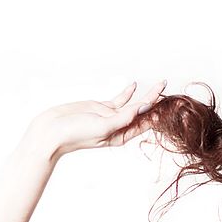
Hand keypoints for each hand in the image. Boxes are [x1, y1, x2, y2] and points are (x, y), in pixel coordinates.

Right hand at [28, 80, 166, 156]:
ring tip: (159, 85)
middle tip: (166, 86)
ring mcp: (110, 116)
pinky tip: (135, 85)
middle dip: (155, 101)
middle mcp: (119, 127)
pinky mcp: (101, 108)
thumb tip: (142, 108)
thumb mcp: (102, 127)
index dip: (158, 112)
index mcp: (122, 136)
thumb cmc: (75, 134)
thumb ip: (122, 118)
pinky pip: (118, 100)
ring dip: (145, 95)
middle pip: (142, 112)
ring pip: (132, 104)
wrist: (51, 131)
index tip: (170, 102)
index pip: (145, 123)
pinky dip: (127, 93)